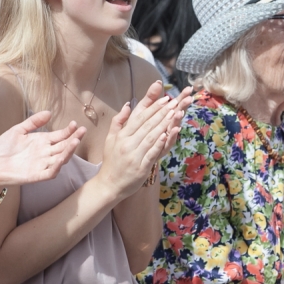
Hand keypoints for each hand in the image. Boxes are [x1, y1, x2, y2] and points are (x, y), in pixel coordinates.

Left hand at [0, 110, 86, 194]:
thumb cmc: (3, 148)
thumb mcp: (18, 130)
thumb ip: (33, 122)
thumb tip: (49, 112)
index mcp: (42, 141)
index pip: (60, 136)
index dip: (68, 130)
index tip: (74, 123)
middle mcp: (45, 153)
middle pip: (64, 146)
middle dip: (74, 138)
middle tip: (82, 130)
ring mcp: (42, 164)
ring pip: (61, 158)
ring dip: (69, 151)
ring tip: (76, 141)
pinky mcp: (37, 175)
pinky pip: (50, 172)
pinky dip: (57, 166)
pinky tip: (61, 159)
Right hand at [99, 82, 190, 198]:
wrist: (109, 184)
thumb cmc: (112, 161)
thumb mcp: (110, 139)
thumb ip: (118, 121)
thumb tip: (127, 105)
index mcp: (121, 136)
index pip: (139, 118)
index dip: (153, 108)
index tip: (164, 99)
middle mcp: (127, 145)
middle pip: (147, 126)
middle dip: (161, 113)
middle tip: (173, 102)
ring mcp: (134, 157)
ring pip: (151, 137)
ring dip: (163, 125)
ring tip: (174, 114)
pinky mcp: (141, 168)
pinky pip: (151, 153)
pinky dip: (159, 144)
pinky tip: (167, 134)